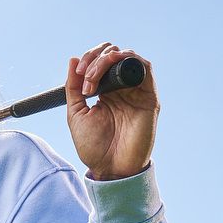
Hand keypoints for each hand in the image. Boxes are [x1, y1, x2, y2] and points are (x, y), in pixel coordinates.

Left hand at [65, 43, 159, 180]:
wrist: (110, 168)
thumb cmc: (94, 147)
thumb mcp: (76, 113)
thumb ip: (73, 87)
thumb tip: (73, 59)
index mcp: (106, 91)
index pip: (100, 61)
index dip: (88, 59)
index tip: (78, 74)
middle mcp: (122, 88)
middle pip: (113, 54)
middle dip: (95, 57)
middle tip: (84, 75)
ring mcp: (137, 91)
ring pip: (127, 56)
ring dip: (107, 59)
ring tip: (93, 75)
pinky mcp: (149, 96)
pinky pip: (144, 67)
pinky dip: (127, 60)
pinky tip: (111, 68)